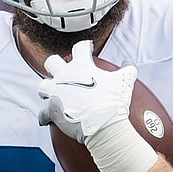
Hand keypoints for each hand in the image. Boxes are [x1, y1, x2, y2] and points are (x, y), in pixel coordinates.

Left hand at [38, 40, 157, 171]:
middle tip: (61, 71)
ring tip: (50, 95)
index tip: (86, 48)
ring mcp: (56, 93)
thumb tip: (129, 63)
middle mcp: (64, 76)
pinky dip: (45, 117)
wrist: (103, 125)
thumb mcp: (124, 82)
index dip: (84, 47)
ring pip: (43, 86)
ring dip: (47, 90)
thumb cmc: (114, 102)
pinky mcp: (51, 110)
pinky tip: (47, 120)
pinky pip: (43, 114)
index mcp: (81, 66)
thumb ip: (128, 69)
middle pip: (52, 63)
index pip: (80, 48)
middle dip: (55, 65)